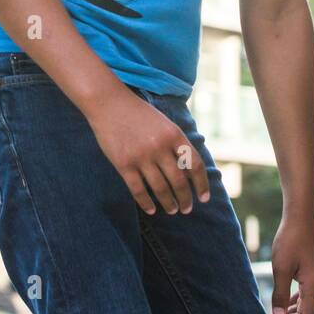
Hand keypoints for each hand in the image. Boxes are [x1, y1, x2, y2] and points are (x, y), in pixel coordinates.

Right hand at [87, 89, 210, 214]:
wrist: (109, 103)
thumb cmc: (139, 114)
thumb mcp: (164, 124)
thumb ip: (177, 144)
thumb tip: (190, 172)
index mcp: (174, 135)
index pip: (195, 165)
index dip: (202, 184)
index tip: (204, 198)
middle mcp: (160, 146)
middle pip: (179, 181)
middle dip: (185, 199)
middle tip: (187, 209)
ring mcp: (142, 156)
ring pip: (161, 189)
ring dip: (169, 203)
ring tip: (172, 210)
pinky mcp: (124, 164)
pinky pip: (138, 190)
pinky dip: (146, 203)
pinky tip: (151, 210)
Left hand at [268, 210, 313, 313]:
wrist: (300, 216)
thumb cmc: (291, 240)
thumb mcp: (281, 268)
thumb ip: (279, 294)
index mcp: (313, 285)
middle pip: (304, 312)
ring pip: (303, 303)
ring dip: (288, 313)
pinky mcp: (308, 271)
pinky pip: (301, 293)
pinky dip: (291, 302)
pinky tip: (280, 305)